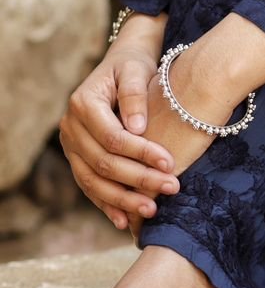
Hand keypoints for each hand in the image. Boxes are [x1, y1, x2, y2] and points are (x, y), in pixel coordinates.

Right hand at [60, 14, 178, 232]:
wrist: (121, 66)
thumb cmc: (132, 66)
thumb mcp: (136, 69)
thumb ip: (135, 94)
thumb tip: (137, 128)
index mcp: (82, 104)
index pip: (112, 138)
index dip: (141, 153)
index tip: (170, 162)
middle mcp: (70, 128)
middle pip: (103, 163)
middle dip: (139, 179)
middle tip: (172, 187)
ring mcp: (70, 146)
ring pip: (93, 181)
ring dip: (123, 199)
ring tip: (153, 210)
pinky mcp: (77, 160)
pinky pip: (89, 187)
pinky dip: (107, 205)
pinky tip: (125, 221)